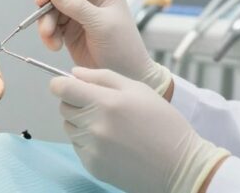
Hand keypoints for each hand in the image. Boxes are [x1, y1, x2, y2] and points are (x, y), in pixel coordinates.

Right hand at [35, 0, 169, 92]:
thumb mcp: (102, 25)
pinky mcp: (70, 30)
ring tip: (51, 41)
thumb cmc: (123, 48)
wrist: (127, 76)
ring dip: (46, 25)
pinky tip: (55, 46)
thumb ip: (78, 7)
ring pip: (52, 10)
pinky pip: (52, 26)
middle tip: (45, 27)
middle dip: (48, 9)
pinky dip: (49, 35)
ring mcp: (79, 14)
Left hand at [51, 67, 228, 192]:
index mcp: (105, 103)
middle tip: (99, 105)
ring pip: (70, 127)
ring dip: (81, 122)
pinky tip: (112, 142)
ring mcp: (92, 148)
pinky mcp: (92, 165)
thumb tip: (74, 73)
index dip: (61, 84)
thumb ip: (102, 77)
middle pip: (64, 108)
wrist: (179, 165)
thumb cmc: (162, 124)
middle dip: (75, 102)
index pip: (62, 89)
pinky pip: (78, 147)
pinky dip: (88, 141)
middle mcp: (94, 126)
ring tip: (110, 124)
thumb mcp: (138, 89)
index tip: (67, 85)